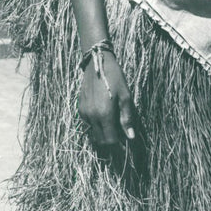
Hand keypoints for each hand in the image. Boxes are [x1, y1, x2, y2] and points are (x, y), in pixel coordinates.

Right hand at [78, 50, 136, 169]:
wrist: (97, 63)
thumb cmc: (115, 78)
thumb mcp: (126, 96)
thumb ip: (127, 118)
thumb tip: (131, 137)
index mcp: (104, 115)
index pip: (110, 141)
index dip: (118, 146)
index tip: (125, 146)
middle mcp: (91, 117)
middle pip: (100, 140)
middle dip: (110, 143)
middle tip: (121, 139)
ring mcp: (84, 113)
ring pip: (93, 134)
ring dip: (103, 135)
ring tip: (113, 129)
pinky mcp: (80, 108)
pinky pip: (88, 125)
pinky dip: (96, 127)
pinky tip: (104, 119)